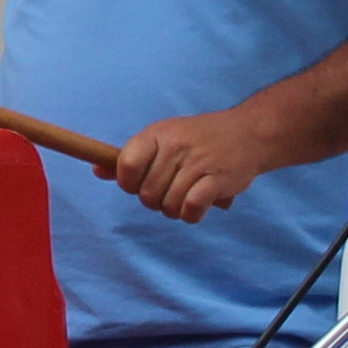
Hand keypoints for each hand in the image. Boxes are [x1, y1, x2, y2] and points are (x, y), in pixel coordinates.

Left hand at [106, 108, 277, 224]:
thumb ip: (132, 156)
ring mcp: (197, 163)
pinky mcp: (218, 179)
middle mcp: (175, 146)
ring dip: (174, 210)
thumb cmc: (199, 138)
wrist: (250, 132)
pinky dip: (191, 215)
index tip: (139, 185)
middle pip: (146, 193)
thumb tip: (97, 170)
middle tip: (169, 192)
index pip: (126, 166)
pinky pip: (191, 210)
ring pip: (168, 205)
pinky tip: (196, 207)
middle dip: (154, 201)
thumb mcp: (164, 137)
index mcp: (157, 134)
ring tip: (185, 197)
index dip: (128, 184)